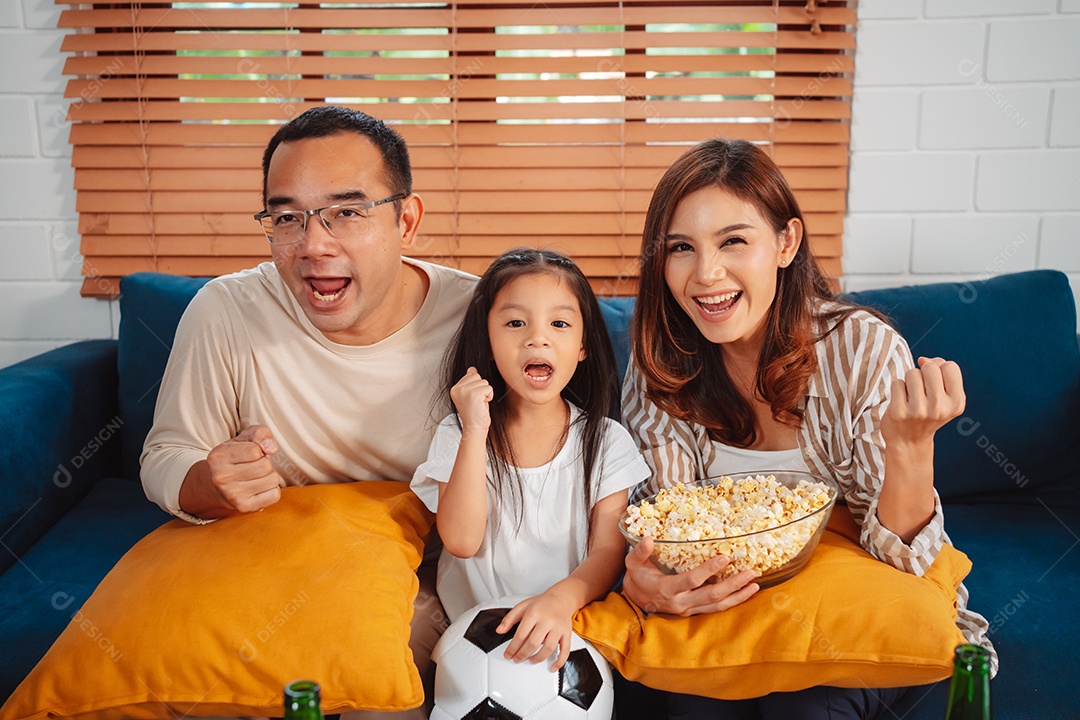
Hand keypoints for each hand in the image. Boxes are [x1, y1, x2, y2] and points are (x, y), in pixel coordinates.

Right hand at [204, 425, 283, 512]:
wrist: (219, 486)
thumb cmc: (236, 457)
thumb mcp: (244, 438)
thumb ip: (260, 434)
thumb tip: (272, 448)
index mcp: (218, 457)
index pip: (255, 450)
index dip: (259, 450)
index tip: (251, 454)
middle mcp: (221, 477)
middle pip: (265, 466)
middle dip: (265, 464)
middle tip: (254, 467)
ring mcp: (232, 495)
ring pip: (272, 480)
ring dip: (269, 476)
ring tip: (256, 477)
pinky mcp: (244, 507)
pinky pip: (274, 495)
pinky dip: (272, 490)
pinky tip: (259, 488)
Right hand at [450, 367, 492, 432]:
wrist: (475, 428)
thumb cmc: (474, 413)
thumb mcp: (471, 395)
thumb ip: (470, 381)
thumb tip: (472, 369)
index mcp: (455, 389)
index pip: (471, 375)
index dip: (476, 387)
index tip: (473, 399)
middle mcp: (458, 389)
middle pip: (478, 376)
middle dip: (481, 389)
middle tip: (477, 402)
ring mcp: (465, 391)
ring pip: (484, 382)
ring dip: (486, 393)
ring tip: (480, 403)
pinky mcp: (474, 394)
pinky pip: (489, 388)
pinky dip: (489, 396)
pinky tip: (483, 404)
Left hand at [496, 592, 576, 670]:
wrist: (561, 598)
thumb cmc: (542, 604)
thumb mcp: (522, 606)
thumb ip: (509, 618)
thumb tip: (499, 630)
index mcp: (534, 613)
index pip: (521, 635)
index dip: (512, 647)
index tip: (508, 654)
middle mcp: (547, 620)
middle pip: (533, 643)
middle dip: (522, 654)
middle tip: (517, 659)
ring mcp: (558, 628)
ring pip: (548, 648)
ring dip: (538, 658)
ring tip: (530, 660)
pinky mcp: (567, 633)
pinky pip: (565, 650)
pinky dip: (559, 661)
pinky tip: (552, 667)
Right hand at [622, 537, 758, 616]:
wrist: (637, 599)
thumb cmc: (637, 577)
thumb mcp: (633, 563)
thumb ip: (640, 552)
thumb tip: (648, 539)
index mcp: (668, 589)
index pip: (692, 579)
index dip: (709, 569)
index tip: (725, 557)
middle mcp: (681, 602)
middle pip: (712, 595)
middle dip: (733, 584)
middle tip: (750, 572)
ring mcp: (689, 609)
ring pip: (718, 605)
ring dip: (738, 595)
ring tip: (754, 584)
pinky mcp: (694, 611)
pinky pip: (717, 608)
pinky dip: (733, 602)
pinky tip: (746, 593)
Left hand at [882, 357, 965, 447]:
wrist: (909, 441)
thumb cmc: (927, 412)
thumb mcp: (945, 396)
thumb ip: (940, 373)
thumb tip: (923, 359)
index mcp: (956, 403)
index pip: (950, 366)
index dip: (939, 368)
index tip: (934, 380)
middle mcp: (939, 408)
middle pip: (930, 367)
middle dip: (923, 372)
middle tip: (921, 388)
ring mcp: (918, 411)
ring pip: (912, 373)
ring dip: (909, 381)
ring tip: (911, 396)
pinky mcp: (899, 412)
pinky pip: (897, 383)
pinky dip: (897, 388)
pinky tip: (901, 402)